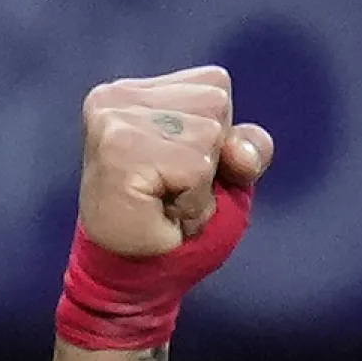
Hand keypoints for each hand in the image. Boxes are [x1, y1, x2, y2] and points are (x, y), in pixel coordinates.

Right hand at [77, 65, 273, 258]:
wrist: (133, 276)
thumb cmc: (174, 224)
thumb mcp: (225, 177)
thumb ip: (247, 148)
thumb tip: (239, 151)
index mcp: (136, 92)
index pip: (216, 84)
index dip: (219, 138)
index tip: (180, 170)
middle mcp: (117, 96)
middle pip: (216, 104)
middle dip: (211, 161)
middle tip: (172, 191)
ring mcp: (114, 120)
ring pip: (209, 137)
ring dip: (201, 187)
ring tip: (166, 204)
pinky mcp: (119, 151)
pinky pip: (195, 170)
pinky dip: (193, 203)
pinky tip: (162, 214)